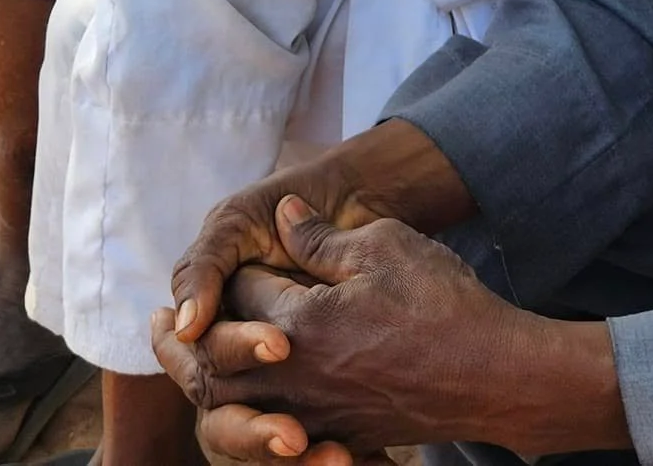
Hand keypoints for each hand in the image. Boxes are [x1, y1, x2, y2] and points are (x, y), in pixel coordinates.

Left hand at [156, 200, 537, 455]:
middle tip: (159, 324)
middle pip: (215, 363)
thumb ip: (320, 236)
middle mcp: (297, 376)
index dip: (241, 270)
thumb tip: (281, 216)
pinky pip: (275, 435)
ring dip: (207, 384)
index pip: (240, 295)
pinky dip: (248, 421)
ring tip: (187, 367)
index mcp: (301, 323)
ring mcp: (317, 413)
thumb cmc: (442, 303)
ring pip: (236, 408)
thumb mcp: (383, 245)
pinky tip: (250, 406)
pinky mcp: (340, 433)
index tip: (248, 255)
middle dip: (186, 342)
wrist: (493, 375)